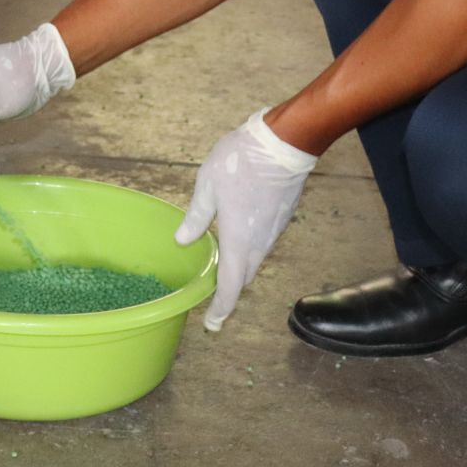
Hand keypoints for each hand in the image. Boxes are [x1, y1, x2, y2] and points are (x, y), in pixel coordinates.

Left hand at [175, 110, 318, 331]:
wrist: (283, 143)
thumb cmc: (240, 162)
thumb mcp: (207, 186)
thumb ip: (196, 217)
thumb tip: (183, 241)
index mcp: (238, 241)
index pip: (229, 286)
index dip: (220, 308)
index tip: (212, 324)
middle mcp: (259, 243)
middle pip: (243, 277)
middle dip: (228, 289)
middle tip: (211, 293)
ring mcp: (274, 231)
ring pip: (255, 260)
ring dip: (239, 267)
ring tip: (221, 264)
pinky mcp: (283, 218)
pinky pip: (264, 243)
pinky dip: (250, 248)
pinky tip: (239, 234)